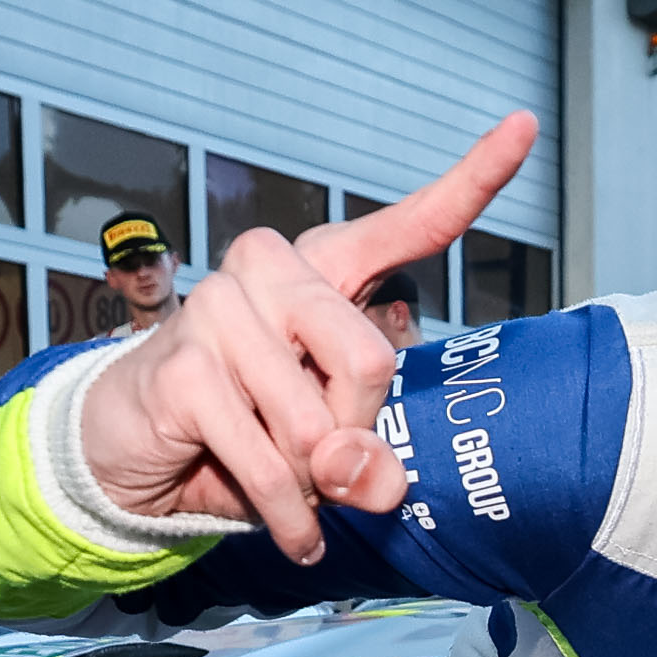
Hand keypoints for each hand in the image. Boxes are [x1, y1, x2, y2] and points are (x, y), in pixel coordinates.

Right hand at [76, 113, 539, 562]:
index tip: (522, 128)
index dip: (471, 180)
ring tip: (286, 483)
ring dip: (311, 485)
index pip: (406, 225)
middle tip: (326, 459)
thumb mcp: (325, 448)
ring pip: (317, 427)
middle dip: (357, 432)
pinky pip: (273, 465)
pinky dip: (286, 514)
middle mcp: (270, 270)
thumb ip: (370, 453)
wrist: (134, 451)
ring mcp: (219, 311)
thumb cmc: (246, 432)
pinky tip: (290, 528)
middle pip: (371, 360)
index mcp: (320, 270)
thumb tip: (375, 481)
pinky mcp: (186, 367)